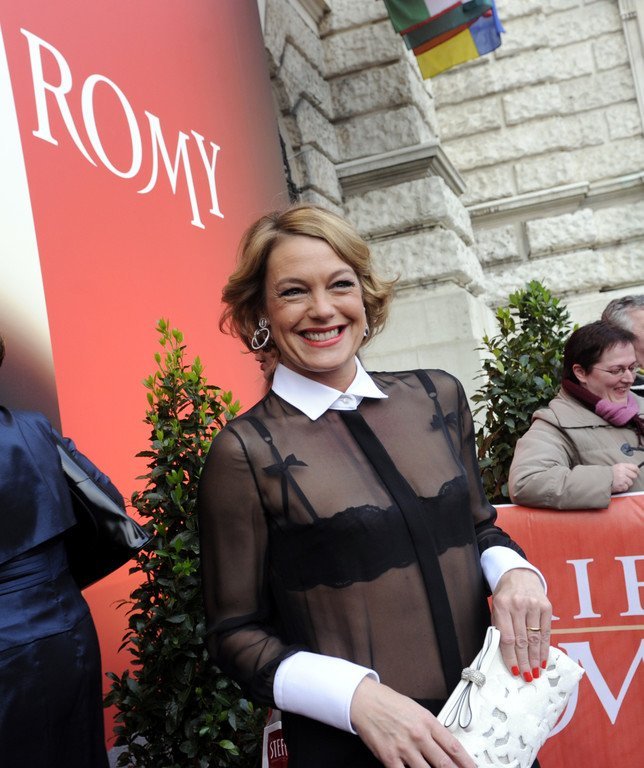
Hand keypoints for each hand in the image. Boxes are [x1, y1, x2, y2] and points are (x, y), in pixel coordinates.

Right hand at [350, 677, 475, 767]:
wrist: (366, 701)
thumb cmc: (389, 703)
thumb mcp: (416, 709)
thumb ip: (431, 728)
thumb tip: (445, 745)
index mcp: (427, 721)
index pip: (453, 746)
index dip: (467, 762)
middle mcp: (419, 735)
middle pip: (444, 763)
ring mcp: (405, 748)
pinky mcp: (390, 757)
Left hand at [491, 568, 550, 682]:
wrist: (519, 575)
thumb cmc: (505, 596)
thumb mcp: (496, 608)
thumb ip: (500, 628)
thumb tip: (506, 655)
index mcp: (502, 606)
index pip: (507, 637)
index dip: (510, 657)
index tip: (514, 671)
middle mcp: (518, 605)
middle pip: (522, 640)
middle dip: (524, 662)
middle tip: (527, 677)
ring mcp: (534, 605)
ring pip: (535, 638)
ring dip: (536, 659)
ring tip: (536, 673)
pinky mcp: (546, 606)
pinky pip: (546, 632)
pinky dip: (545, 648)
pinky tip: (544, 660)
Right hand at [611, 463, 638, 492]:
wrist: (600, 479)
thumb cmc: (608, 473)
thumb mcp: (616, 467)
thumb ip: (625, 467)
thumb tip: (635, 469)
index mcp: (621, 466)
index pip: (634, 467)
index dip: (637, 470)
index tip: (637, 472)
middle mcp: (622, 472)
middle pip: (634, 476)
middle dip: (630, 478)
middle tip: (625, 478)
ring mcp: (622, 479)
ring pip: (630, 483)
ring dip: (626, 483)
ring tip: (620, 482)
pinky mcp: (620, 486)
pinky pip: (626, 487)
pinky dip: (623, 487)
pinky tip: (618, 485)